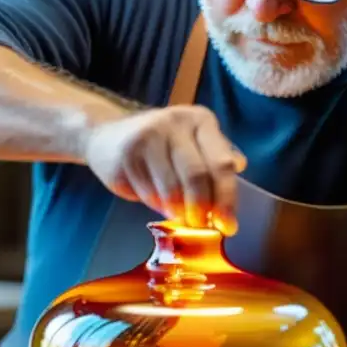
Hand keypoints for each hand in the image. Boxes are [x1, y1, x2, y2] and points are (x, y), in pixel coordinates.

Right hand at [83, 105, 245, 233]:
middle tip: (200, 226)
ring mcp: (147, 137)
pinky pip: (149, 194)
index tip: (228, 225)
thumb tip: (240, 169)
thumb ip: (216, 156)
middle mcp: (174, 123)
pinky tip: (158, 202)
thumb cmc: (159, 144)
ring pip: (172, 189)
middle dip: (201, 208)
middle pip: (197, 176)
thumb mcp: (192, 141)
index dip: (227, 198)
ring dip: (178, 211)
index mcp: (199, 119)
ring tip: (179, 216)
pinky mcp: (126, 156)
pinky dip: (157, 206)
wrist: (106, 135)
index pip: (221, 163)